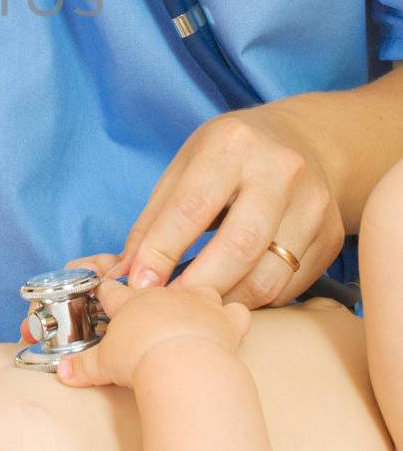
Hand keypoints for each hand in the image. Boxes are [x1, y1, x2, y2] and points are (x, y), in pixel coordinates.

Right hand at [56, 277, 250, 390]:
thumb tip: (62, 373)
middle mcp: (166, 294)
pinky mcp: (226, 319)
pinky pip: (237, 311)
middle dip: (155, 288)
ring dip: (200, 297)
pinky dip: (235, 319)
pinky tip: (231, 327)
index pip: (115, 289)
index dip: (108, 290)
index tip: (105, 291)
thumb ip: (83, 366)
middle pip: (161, 281)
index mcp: (132, 302)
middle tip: (152, 304)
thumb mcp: (104, 366)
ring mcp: (198, 303)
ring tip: (196, 311)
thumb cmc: (140, 360)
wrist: (182, 365)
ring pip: (202, 287)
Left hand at [101, 106, 346, 309]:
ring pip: (267, 276)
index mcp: (232, 144)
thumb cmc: (229, 158)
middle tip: (167, 308)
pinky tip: (232, 295)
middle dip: (196, 286)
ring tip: (197, 306)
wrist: (302, 142)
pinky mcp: (331, 235)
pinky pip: (289, 286)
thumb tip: (121, 274)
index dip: (161, 252)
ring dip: (225, 301)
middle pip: (238, 247)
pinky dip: (255, 300)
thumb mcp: (183, 169)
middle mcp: (280, 170)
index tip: (138, 285)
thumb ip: (152, 221)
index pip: (191, 208)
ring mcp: (313, 204)